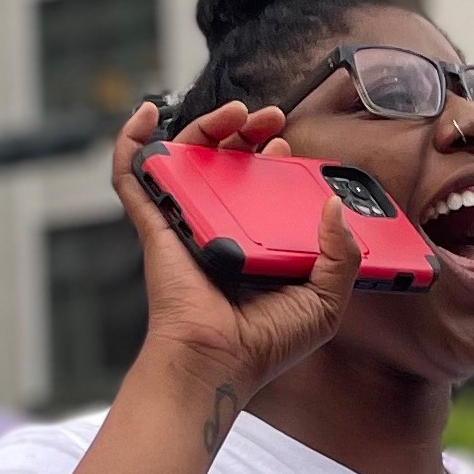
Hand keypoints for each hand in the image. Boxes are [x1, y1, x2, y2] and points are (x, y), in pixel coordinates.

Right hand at [108, 98, 360, 409]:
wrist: (221, 361)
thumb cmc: (266, 343)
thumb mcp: (325, 300)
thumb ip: (341, 255)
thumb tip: (335, 207)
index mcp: (254, 240)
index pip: (260, 184)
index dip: (274, 157)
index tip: (289, 145)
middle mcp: (218, 226)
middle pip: (226, 160)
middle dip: (247, 130)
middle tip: (271, 117)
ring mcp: (184, 221)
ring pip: (186, 156)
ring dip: (208, 123)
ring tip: (236, 112)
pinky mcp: (156, 225)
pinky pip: (132, 177)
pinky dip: (132, 141)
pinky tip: (147, 113)